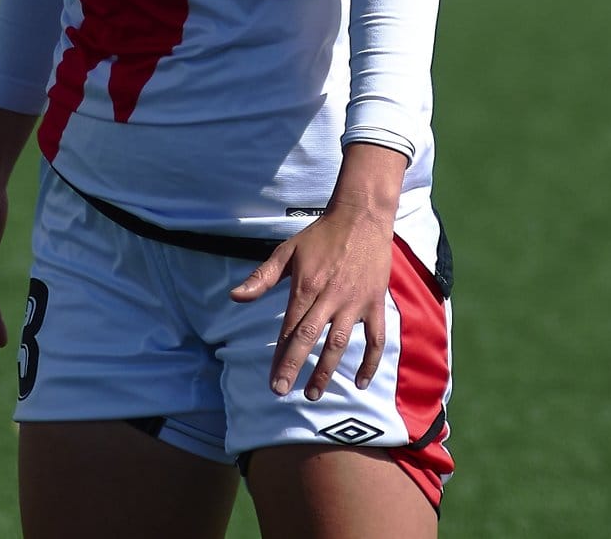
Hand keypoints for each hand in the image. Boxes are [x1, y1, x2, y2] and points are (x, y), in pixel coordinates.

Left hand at [230, 202, 394, 399]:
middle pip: (310, 339)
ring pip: (340, 342)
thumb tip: (235, 296)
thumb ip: (262, 277)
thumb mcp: (287, 252)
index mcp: (306, 286)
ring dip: (327, 370)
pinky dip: (371, 361)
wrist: (361, 218)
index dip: (281, 356)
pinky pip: (376, 337)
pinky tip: (361, 381)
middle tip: (282, 392)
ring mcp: (354, 302)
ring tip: (313, 393)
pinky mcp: (375, 303)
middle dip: (295, 367)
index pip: (290, 328)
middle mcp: (330, 298)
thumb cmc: (321, 236)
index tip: (273, 379)